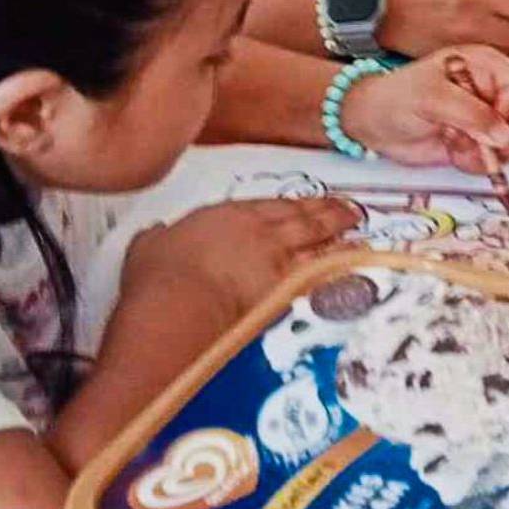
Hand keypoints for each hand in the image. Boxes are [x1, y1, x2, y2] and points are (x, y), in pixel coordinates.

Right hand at [120, 197, 359, 326]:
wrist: (180, 304)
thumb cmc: (160, 277)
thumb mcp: (150, 248)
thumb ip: (159, 238)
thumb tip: (156, 236)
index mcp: (229, 217)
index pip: (270, 206)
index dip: (293, 205)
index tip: (307, 204)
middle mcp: (262, 234)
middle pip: (303, 218)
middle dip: (328, 212)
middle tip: (348, 210)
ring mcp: (279, 261)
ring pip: (318, 243)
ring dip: (340, 237)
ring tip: (358, 235)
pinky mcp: (288, 291)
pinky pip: (320, 276)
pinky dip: (337, 270)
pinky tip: (350, 268)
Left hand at [341, 46, 508, 173]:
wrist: (370, 124)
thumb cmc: (396, 97)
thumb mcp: (432, 98)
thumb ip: (471, 114)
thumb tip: (504, 135)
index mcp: (486, 66)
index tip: (494, 118)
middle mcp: (491, 91)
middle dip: (506, 136)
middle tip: (481, 143)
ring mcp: (485, 119)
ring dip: (489, 152)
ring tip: (458, 144)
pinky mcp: (476, 143)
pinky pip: (494, 160)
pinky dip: (476, 163)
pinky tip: (453, 152)